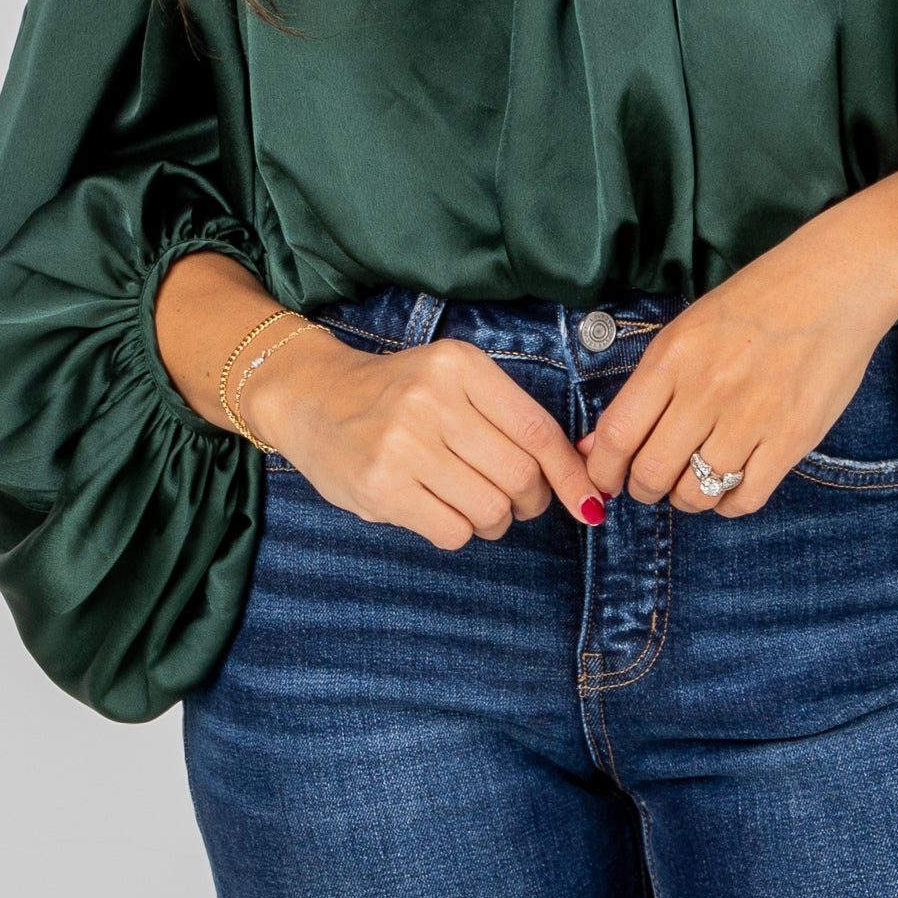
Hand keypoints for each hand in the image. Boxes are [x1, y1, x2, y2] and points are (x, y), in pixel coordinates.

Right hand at [249, 330, 592, 550]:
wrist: (309, 397)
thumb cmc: (394, 396)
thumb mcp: (451, 382)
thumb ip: (508, 419)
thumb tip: (579, 473)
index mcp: (460, 366)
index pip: (539, 432)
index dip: (571, 476)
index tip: (588, 501)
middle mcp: (433, 399)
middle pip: (520, 476)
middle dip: (529, 502)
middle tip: (514, 501)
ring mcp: (403, 443)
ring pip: (490, 510)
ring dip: (493, 521)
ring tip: (470, 505)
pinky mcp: (380, 486)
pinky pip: (453, 532)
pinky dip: (458, 532)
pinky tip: (438, 510)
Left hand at [579, 131, 897, 515]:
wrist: (839, 280)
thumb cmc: (759, 300)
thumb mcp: (690, 328)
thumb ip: (647, 387)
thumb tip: (598, 444)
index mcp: (673, 356)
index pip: (617, 434)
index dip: (602, 470)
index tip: (605, 480)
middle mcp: (707, 390)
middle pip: (652, 471)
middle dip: (644, 489)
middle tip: (652, 484)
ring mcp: (752, 416)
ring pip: (696, 492)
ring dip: (686, 498)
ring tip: (693, 483)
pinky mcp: (794, 437)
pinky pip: (746, 498)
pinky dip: (729, 505)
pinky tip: (729, 489)